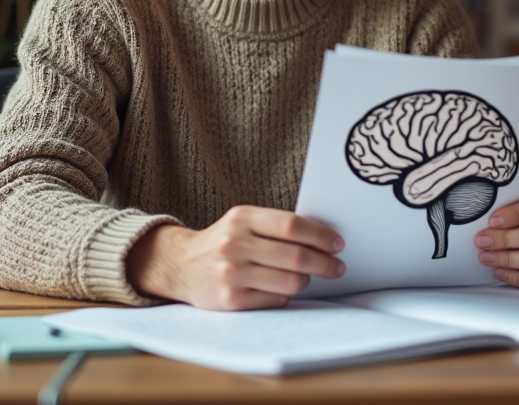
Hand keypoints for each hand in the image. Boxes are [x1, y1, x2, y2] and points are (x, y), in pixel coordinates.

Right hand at [126, 205, 345, 310]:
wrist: (180, 265)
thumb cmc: (223, 241)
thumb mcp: (242, 221)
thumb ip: (275, 225)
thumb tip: (323, 238)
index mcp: (242, 218)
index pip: (292, 225)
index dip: (321, 236)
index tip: (338, 244)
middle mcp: (235, 244)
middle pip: (296, 256)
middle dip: (324, 263)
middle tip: (337, 267)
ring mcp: (232, 273)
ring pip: (290, 281)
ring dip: (306, 280)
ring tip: (307, 277)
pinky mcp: (231, 299)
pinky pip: (276, 299)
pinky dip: (286, 294)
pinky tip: (282, 288)